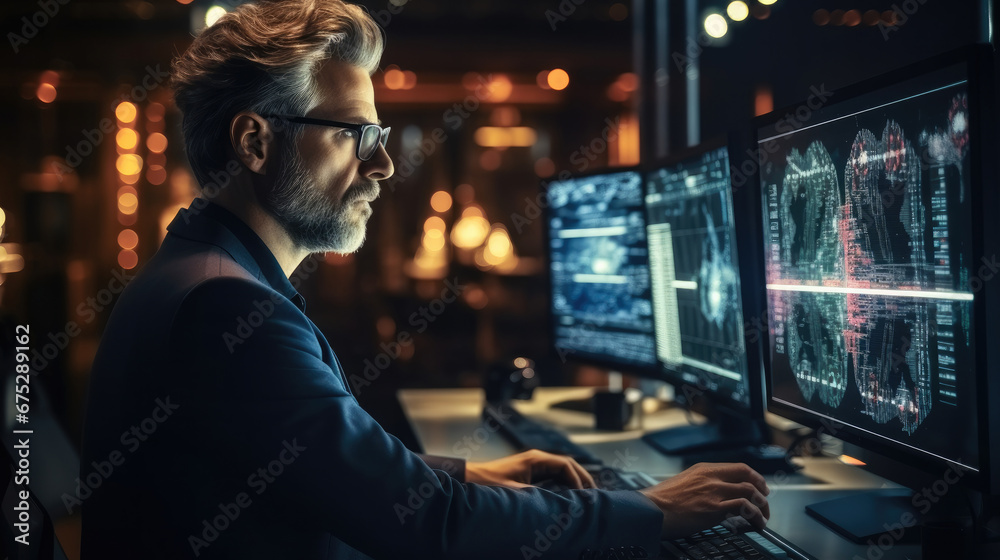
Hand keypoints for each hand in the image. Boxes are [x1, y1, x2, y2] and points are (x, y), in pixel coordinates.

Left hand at [465, 449, 596, 488]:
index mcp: (535, 459)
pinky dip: (565, 481)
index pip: (565, 465)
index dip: (577, 479)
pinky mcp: (531, 471)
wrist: (472, 478)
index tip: (582, 494)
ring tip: (587, 493)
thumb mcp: (514, 492)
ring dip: (575, 478)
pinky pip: (554, 473)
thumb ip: (536, 496)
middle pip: (568, 464)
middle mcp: (537, 458)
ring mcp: (534, 463)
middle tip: (594, 492)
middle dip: (582, 477)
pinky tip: (570, 492)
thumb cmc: (490, 483)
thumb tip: (556, 503)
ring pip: (562, 468)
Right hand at [639, 462, 769, 538]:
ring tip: (763, 516)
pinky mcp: (713, 508)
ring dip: (762, 505)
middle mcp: (711, 477)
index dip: (754, 476)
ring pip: (750, 491)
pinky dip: (755, 515)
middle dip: (762, 488)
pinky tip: (756, 523)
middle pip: (747, 475)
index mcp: (703, 469)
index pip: (737, 467)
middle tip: (766, 500)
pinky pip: (743, 507)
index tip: (759, 486)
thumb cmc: (661, 501)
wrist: (650, 510)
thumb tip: (714, 494)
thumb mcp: (683, 483)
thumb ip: (700, 485)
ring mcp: (713, 491)